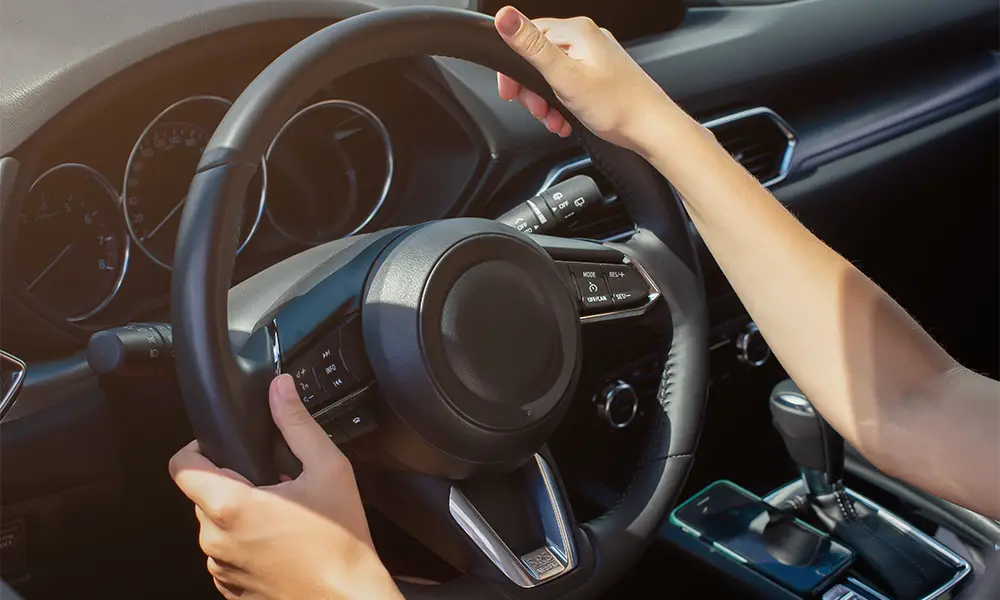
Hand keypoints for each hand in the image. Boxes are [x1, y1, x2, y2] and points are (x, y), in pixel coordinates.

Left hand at [169, 374, 401, 599]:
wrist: (347, 599)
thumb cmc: (340, 543)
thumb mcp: (328, 469)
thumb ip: (297, 424)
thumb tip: (281, 389)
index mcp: (230, 506)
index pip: (181, 466)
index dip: (198, 448)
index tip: (222, 447)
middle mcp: (215, 539)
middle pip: (204, 494)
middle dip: (235, 484)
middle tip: (275, 486)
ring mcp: (220, 568)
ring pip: (216, 526)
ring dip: (241, 516)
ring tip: (284, 518)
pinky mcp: (230, 588)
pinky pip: (226, 554)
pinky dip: (247, 545)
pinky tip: (282, 544)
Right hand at [494, 6, 677, 155]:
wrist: (651, 128)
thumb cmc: (617, 106)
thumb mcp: (565, 77)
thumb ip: (532, 47)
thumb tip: (506, 17)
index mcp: (577, 32)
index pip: (529, 35)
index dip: (514, 66)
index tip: (511, 90)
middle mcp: (587, 39)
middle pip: (540, 58)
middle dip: (532, 89)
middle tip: (537, 110)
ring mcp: (595, 57)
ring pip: (554, 75)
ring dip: (547, 101)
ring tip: (554, 120)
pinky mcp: (600, 75)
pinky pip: (570, 84)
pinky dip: (562, 103)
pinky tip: (566, 119)